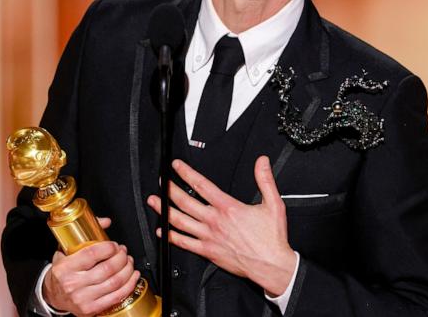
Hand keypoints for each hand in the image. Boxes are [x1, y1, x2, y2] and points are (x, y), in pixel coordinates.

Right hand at [43, 218, 140, 315]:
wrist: (54, 295)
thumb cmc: (62, 271)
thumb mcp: (65, 250)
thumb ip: (85, 233)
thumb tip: (105, 221)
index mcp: (64, 268)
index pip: (91, 254)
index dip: (108, 247)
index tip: (114, 245)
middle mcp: (72, 284)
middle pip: (107, 268)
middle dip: (121, 257)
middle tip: (124, 252)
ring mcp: (82, 299)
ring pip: (115, 282)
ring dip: (127, 269)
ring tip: (128, 262)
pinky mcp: (91, 309)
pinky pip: (116, 296)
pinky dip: (129, 285)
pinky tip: (133, 276)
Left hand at [147, 156, 296, 296]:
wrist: (271, 265)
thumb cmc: (271, 238)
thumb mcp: (273, 204)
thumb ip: (265, 180)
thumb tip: (261, 162)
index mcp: (228, 208)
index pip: (201, 185)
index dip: (186, 173)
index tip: (176, 166)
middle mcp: (215, 221)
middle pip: (185, 201)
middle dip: (170, 189)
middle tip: (162, 181)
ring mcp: (209, 237)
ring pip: (180, 221)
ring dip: (164, 210)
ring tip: (153, 202)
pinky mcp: (208, 251)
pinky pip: (184, 243)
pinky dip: (171, 236)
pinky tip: (162, 231)